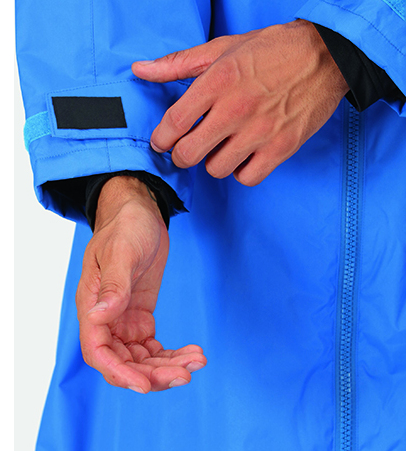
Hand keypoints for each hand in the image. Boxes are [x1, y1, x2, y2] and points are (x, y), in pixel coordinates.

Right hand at [76, 176, 205, 392]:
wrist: (139, 212)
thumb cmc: (124, 225)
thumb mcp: (121, 251)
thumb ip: (113, 286)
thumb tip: (98, 317)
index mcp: (92, 304)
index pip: (98, 351)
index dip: (120, 373)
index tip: (147, 384)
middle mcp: (106, 318)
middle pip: (123, 361)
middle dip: (153, 373)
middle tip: (185, 373)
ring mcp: (124, 319)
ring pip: (142, 359)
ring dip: (167, 366)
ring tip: (197, 361)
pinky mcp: (141, 315)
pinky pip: (154, 346)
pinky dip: (173, 354)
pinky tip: (194, 353)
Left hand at [132, 20, 348, 185]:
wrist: (326, 55)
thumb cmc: (272, 49)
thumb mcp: (222, 47)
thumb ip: (178, 63)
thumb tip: (139, 69)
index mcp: (217, 81)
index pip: (173, 124)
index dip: (160, 139)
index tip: (161, 142)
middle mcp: (236, 109)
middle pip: (189, 154)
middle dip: (181, 154)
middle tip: (188, 147)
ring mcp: (260, 131)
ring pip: (216, 169)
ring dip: (213, 161)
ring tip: (221, 147)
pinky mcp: (282, 147)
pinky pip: (248, 177)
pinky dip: (242, 170)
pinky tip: (243, 155)